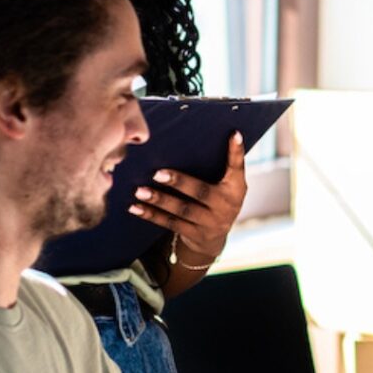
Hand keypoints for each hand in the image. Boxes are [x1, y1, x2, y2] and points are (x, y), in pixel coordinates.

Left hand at [129, 132, 247, 259]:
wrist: (215, 238)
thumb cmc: (216, 198)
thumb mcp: (227, 184)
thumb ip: (222, 166)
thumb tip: (208, 135)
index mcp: (236, 187)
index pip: (237, 167)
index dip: (236, 151)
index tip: (233, 133)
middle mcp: (226, 205)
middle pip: (201, 192)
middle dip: (179, 182)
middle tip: (157, 173)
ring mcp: (211, 222)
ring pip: (182, 210)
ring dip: (160, 200)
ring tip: (140, 191)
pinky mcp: (195, 235)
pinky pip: (171, 224)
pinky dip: (152, 215)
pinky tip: (135, 207)